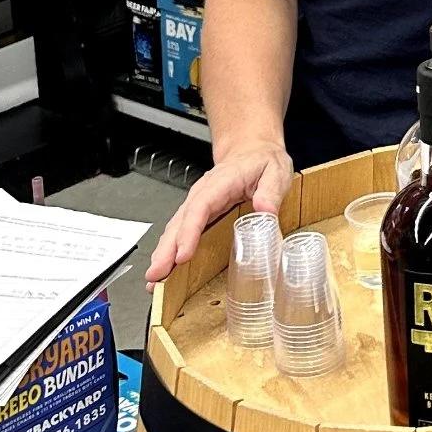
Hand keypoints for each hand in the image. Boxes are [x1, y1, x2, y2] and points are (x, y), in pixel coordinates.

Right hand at [146, 142, 294, 286]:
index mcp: (222, 182)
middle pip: (180, 222)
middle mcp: (203, 193)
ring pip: (174, 229)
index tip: (183, 254)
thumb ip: (271, 190)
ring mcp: (197, 203)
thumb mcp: (276, 171)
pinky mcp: (197, 214)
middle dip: (166, 250)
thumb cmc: (263, 162)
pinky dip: (169, 252)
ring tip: (154, 281)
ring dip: (163, 255)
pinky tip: (164, 271)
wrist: (253, 151)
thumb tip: (266, 209)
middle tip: (157, 275)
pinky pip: (179, 232)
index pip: (200, 207)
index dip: (189, 232)